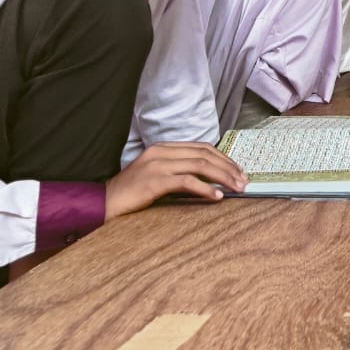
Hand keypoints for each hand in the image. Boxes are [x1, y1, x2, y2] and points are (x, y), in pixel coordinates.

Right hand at [105, 143, 247, 218]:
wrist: (104, 202)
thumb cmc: (133, 192)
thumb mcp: (159, 175)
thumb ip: (181, 171)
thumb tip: (212, 180)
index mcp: (164, 147)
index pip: (202, 148)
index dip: (224, 158)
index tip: (239, 171)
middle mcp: (161, 152)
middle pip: (205, 155)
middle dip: (228, 167)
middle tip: (244, 181)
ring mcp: (157, 165)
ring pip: (200, 166)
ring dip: (223, 177)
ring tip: (237, 188)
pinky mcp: (154, 181)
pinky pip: (187, 182)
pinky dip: (206, 189)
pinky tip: (217, 197)